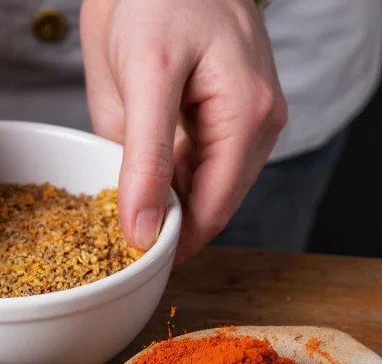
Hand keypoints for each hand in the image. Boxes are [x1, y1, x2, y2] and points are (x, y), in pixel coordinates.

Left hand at [80, 0, 286, 259]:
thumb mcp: (142, 80)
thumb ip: (143, 160)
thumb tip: (141, 228)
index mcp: (244, 115)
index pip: (212, 209)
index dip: (173, 243)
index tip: (132, 264)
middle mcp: (261, 119)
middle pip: (216, 203)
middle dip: (172, 226)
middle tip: (120, 240)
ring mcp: (256, 113)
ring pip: (212, 185)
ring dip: (174, 201)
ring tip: (128, 201)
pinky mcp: (243, 110)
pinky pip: (211, 161)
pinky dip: (179, 174)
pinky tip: (149, 170)